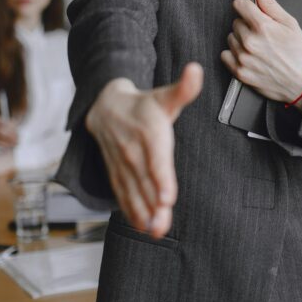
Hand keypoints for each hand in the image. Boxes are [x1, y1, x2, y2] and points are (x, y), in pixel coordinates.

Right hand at [84, 63, 202, 238]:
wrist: (104, 107)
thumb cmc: (144, 105)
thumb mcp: (165, 95)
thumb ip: (184, 88)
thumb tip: (196, 70)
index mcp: (149, 131)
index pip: (156, 158)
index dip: (161, 178)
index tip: (168, 197)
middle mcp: (133, 150)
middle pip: (145, 182)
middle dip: (154, 205)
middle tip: (162, 226)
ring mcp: (123, 164)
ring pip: (133, 192)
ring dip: (143, 213)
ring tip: (154, 231)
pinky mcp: (116, 173)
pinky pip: (122, 194)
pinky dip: (131, 211)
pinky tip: (141, 227)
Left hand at [221, 0, 301, 109]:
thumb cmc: (299, 54)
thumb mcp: (290, 24)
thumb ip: (270, 4)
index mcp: (262, 27)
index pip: (239, 4)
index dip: (247, 6)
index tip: (252, 11)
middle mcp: (250, 42)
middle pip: (235, 22)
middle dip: (247, 24)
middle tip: (263, 34)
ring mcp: (243, 58)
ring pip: (230, 38)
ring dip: (240, 39)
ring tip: (258, 47)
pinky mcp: (240, 72)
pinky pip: (225, 55)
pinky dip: (234, 54)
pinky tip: (249, 56)